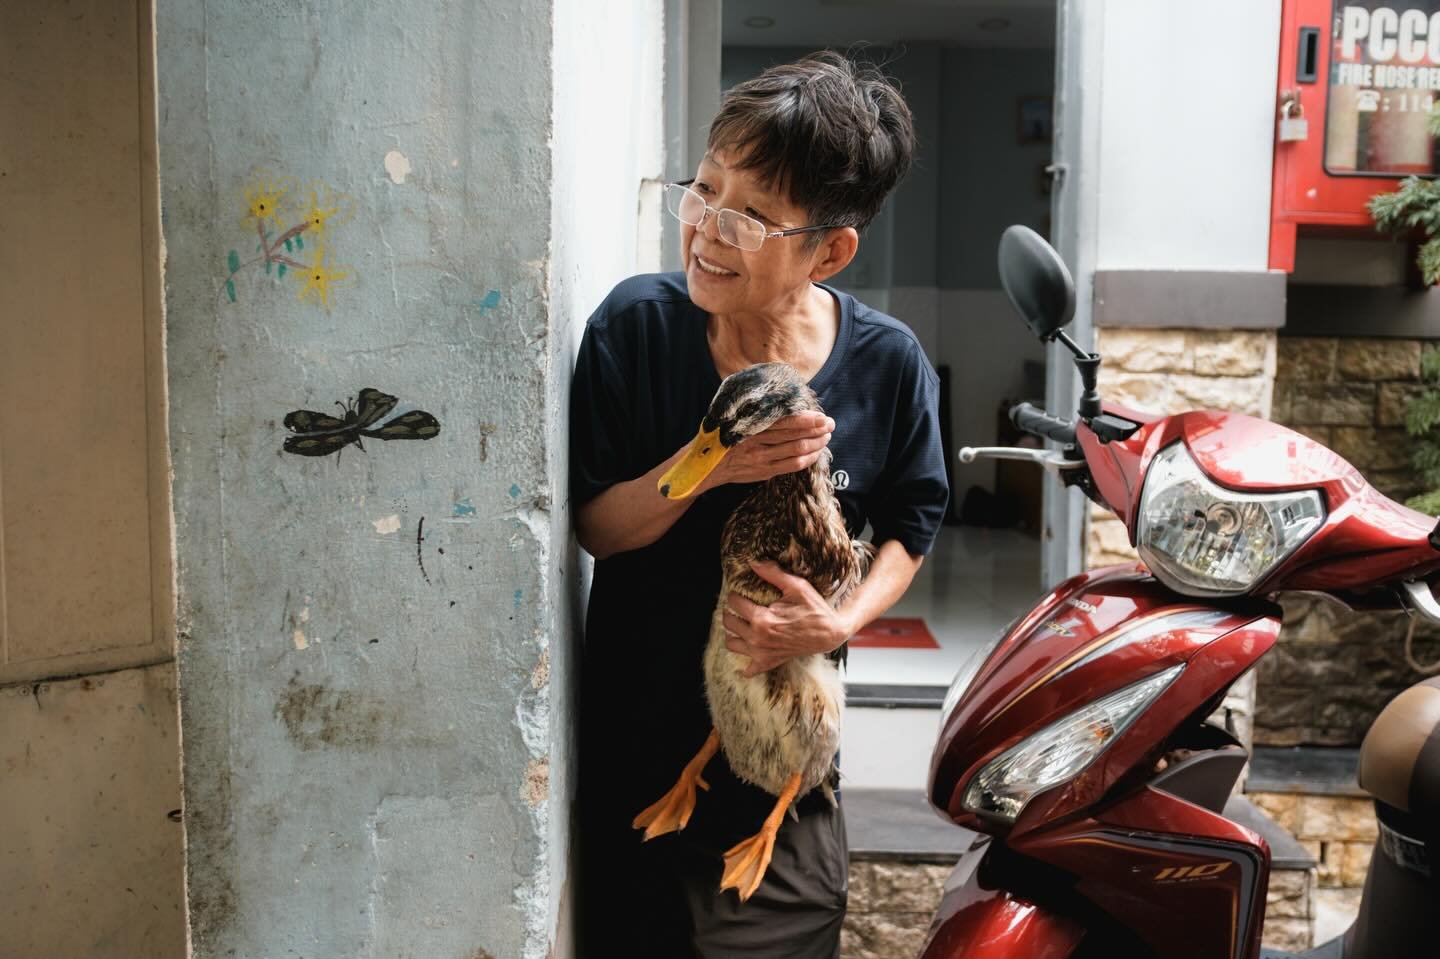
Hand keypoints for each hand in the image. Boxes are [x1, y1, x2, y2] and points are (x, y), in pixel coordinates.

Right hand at [696, 413, 833, 493]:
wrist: (702, 465)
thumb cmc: (718, 436)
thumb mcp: (730, 417)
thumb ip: (752, 410)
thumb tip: (776, 397)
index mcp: (749, 426)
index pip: (784, 422)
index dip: (806, 419)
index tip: (820, 415)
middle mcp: (756, 444)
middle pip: (795, 436)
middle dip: (817, 430)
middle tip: (830, 423)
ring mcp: (761, 460)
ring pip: (796, 451)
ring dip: (815, 444)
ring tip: (826, 437)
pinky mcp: (763, 472)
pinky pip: (791, 466)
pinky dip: (807, 459)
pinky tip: (815, 453)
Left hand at [722, 561, 851, 676]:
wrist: (829, 634)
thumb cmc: (814, 609)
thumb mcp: (796, 586)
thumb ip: (773, 573)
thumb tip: (753, 562)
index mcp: (761, 620)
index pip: (734, 603)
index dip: (736, 594)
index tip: (742, 592)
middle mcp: (757, 639)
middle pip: (728, 622)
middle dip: (732, 611)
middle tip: (742, 606)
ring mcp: (761, 653)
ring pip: (732, 644)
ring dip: (734, 633)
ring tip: (743, 624)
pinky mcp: (768, 663)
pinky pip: (748, 669)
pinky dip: (746, 662)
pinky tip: (751, 650)